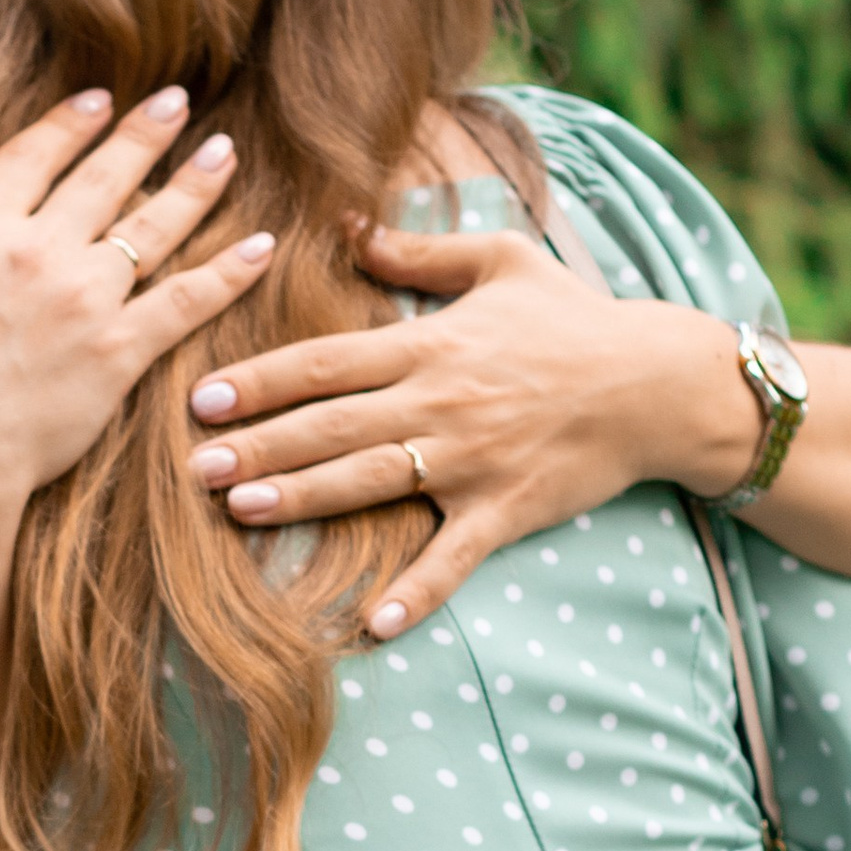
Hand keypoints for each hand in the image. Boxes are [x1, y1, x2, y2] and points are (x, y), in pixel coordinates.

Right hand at [0, 85, 277, 517]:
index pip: (30, 158)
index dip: (67, 126)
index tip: (98, 102)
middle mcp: (38, 251)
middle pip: (103, 177)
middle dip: (145, 136)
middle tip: (181, 103)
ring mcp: (85, 300)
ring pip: (153, 227)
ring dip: (194, 185)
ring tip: (225, 153)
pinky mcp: (120, 354)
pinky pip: (188, 301)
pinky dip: (229, 271)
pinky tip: (262, 244)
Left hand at [182, 221, 752, 640]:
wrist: (657, 381)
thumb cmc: (574, 317)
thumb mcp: (499, 261)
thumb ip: (416, 252)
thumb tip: (347, 225)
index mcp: (430, 345)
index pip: (327, 363)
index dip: (262, 380)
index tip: (203, 397)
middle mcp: (440, 404)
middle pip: (332, 427)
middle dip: (260, 445)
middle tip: (193, 466)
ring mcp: (471, 462)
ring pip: (371, 483)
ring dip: (304, 500)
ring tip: (242, 511)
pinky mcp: (505, 511)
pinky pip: (454, 559)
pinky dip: (417, 594)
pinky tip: (372, 625)